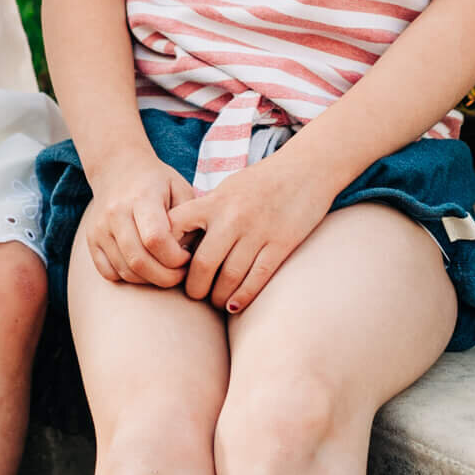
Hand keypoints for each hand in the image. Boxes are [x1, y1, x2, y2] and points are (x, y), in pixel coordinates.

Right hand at [82, 155, 194, 288]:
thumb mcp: (180, 188)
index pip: (155, 238)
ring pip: (125, 270)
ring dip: (150, 280)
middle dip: (166, 277)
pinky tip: (145, 268)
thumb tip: (189, 252)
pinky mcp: (92, 240)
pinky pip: (109, 273)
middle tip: (180, 273)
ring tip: (166, 270)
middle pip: (139, 261)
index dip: (175, 257)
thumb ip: (189, 220)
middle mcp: (116, 213)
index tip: (187, 256)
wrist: (118, 168)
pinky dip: (129, 278)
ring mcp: (100, 228)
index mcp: (142, 197)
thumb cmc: (157, 182)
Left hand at [168, 154, 335, 313]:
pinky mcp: (282, 243)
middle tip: (195, 294)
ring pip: (229, 277)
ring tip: (216, 301)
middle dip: (195, 288)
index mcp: (213, 201)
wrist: (307, 168)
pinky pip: (257, 278)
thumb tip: (180, 242)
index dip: (167, 252)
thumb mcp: (227, 189)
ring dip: (219, 297)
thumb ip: (205, 212)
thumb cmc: (261, 182)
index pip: (175, 228)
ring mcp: (258, 231)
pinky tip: (235, 305)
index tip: (172, 266)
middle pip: (202, 264)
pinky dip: (243, 296)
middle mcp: (232, 217)